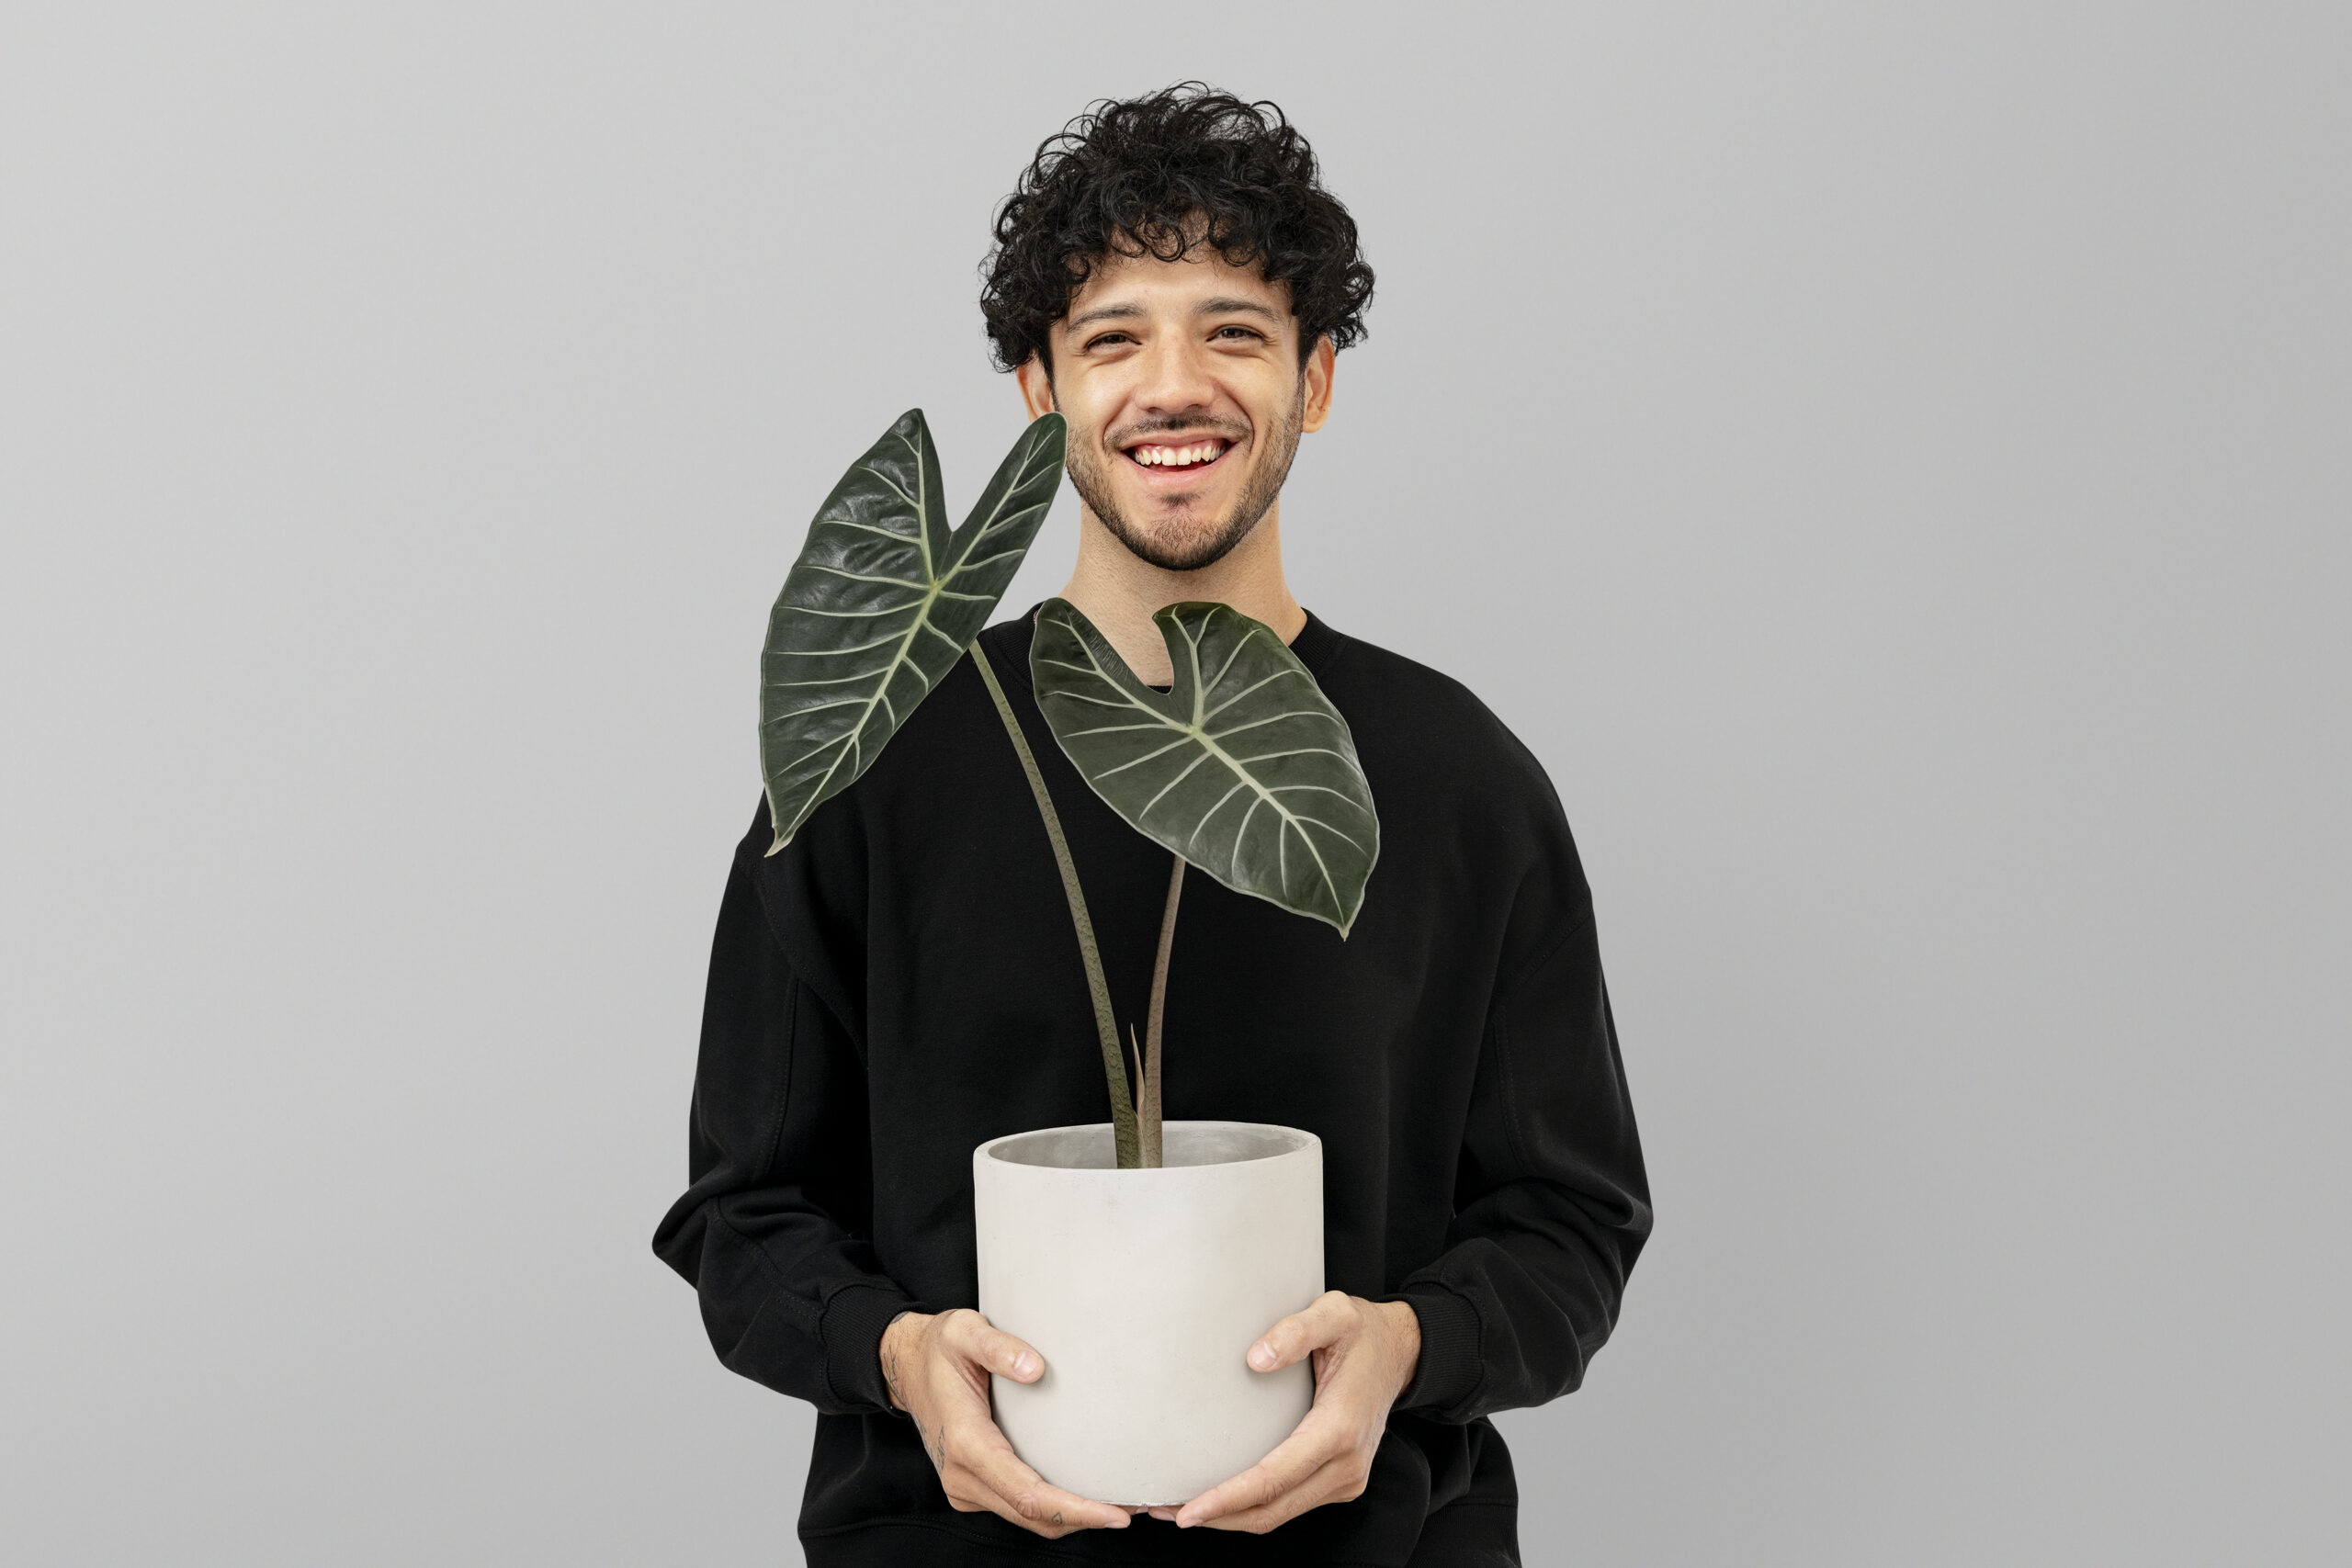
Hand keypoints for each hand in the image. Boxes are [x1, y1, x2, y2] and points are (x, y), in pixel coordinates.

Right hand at [879, 1308, 1132, 1538]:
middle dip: (1086, 1520)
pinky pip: (1017, 1509)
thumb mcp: (963, 1331)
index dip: (1075, 1509)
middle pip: (1034, 1516)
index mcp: (966, 1443)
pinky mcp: (972, 1486)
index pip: (1028, 1495)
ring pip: (1027, 1519)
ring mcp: (964, 1486)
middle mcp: (962, 1476)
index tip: (1115, 1513)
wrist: (905, 1366)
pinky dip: (1054, 1510)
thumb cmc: (938, 1348)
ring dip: (1073, 1519)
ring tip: (1122, 1505)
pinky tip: (1085, 1495)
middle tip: (1137, 1509)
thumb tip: (1035, 1367)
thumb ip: (997, 1346)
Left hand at [1158, 1292, 1421, 1532]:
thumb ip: (1296, 1330)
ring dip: (1230, 1518)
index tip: (1188, 1509)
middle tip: (1164, 1510)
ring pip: (1279, 1515)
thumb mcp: (1335, 1313)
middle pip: (1272, 1510)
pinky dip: (1252, 1508)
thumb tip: (1256, 1358)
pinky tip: (1220, 1497)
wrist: (1401, 1352)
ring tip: (1180, 1507)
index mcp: (1339, 1429)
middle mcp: (1346, 1465)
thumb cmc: (1364, 1332)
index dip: (1228, 1499)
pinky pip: (1290, 1504)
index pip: (1274, 1479)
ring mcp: (1346, 1478)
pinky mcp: (1339, 1480)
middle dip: (1217, 1518)